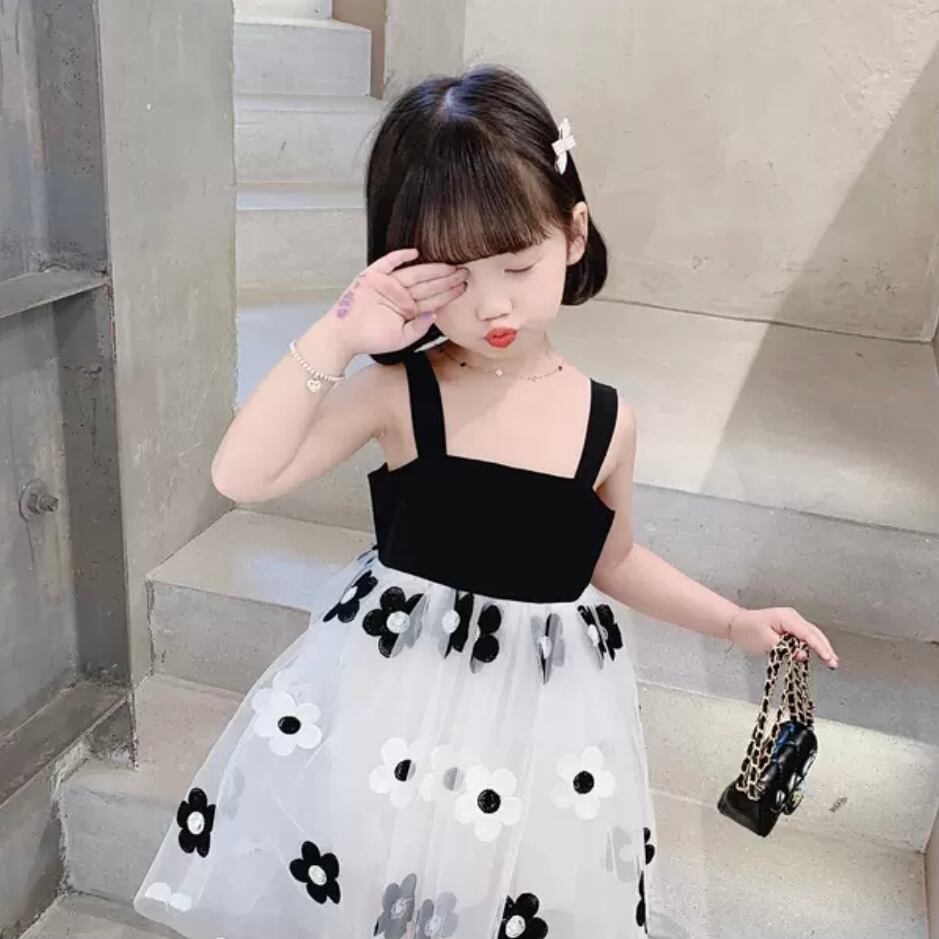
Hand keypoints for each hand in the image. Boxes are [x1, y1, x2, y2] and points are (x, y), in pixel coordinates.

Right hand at [326, 248, 467, 355]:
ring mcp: (387, 283)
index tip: (464, 287)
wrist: (344, 337)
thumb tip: (434, 314)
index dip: (448, 292)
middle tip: (465, 272)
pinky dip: (399, 257)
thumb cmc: (370, 339)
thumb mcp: (401, 339)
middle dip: (446, 279)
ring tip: (450, 266)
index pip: (432, 298)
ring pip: (414, 274)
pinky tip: (415, 253)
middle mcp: (401, 293)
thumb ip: (419, 328)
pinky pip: (388, 263)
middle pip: (428, 284)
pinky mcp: (372, 276)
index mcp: (409, 308)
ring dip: (432, 269)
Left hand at [728, 607, 839, 668]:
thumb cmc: (748, 631)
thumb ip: (785, 649)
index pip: (808, 634)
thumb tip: (803, 656)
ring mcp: (791, 621)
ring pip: (812, 634)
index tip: (828, 659)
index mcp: (787, 618)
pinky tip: (819, 653)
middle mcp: (792, 617)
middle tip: (833, 663)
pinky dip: (813, 644)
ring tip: (831, 661)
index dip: (820, 647)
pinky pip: (805, 635)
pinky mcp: (789, 627)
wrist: (736, 624)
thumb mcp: (765, 642)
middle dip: (825, 648)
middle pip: (814, 633)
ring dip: (821, 646)